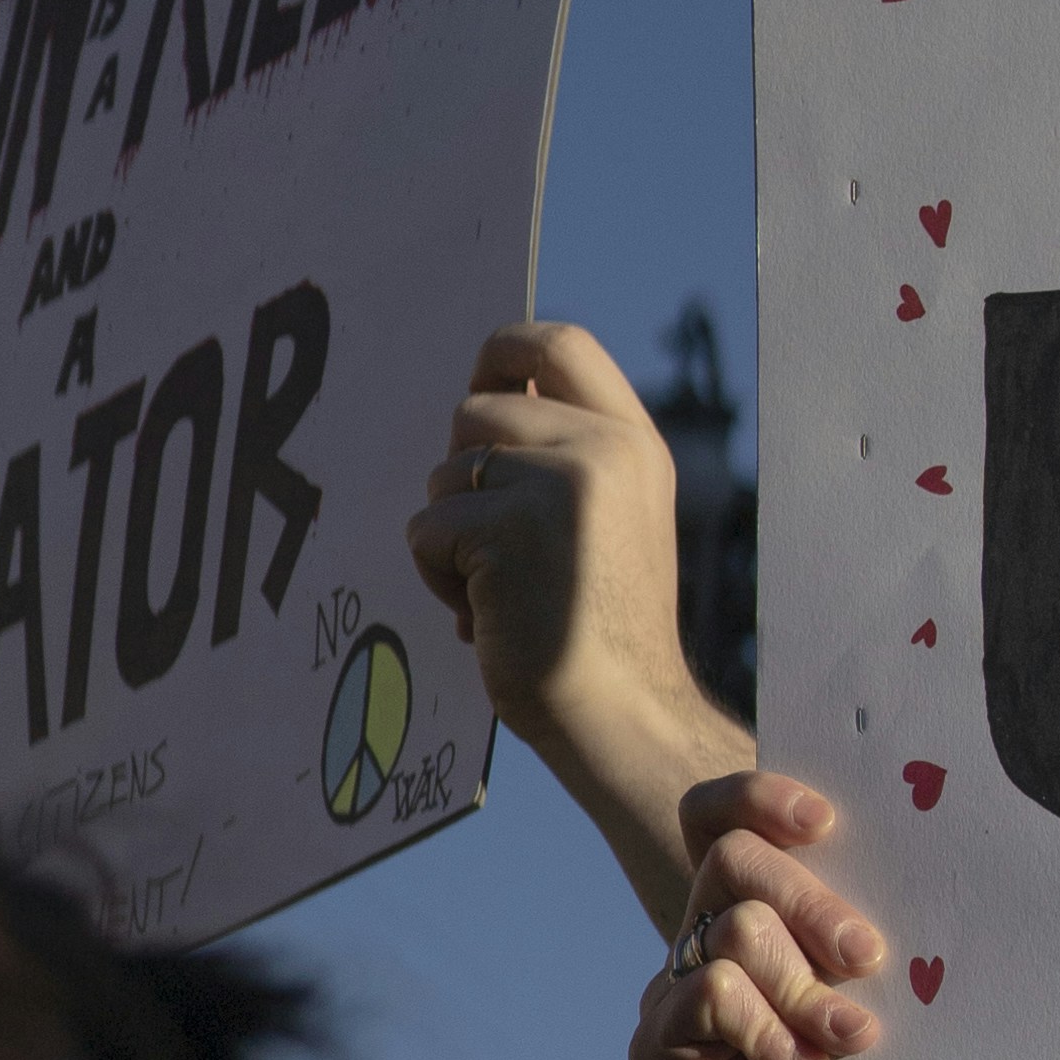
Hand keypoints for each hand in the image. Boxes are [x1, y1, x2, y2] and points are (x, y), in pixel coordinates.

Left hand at [407, 321, 743, 931]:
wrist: (627, 716)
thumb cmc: (603, 632)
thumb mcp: (610, 516)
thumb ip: (564, 455)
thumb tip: (484, 401)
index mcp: (633, 442)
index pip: (558, 342)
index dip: (504, 354)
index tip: (486, 390)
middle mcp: (603, 449)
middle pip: (476, 410)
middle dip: (461, 473)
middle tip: (492, 540)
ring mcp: (557, 485)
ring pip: (444, 475)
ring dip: (450, 535)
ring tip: (501, 591)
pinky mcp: (506, 531)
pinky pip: (426, 531)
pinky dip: (439, 579)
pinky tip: (488, 618)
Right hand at [630, 771, 884, 1059]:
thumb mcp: (895, 980)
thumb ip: (873, 913)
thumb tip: (911, 845)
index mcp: (760, 898)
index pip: (720, 815)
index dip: (756, 797)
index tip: (825, 823)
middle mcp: (707, 929)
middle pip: (736, 862)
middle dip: (813, 904)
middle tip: (869, 958)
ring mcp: (673, 987)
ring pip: (735, 930)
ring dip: (806, 988)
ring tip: (854, 1039)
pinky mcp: (655, 1046)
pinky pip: (709, 994)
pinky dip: (768, 1029)